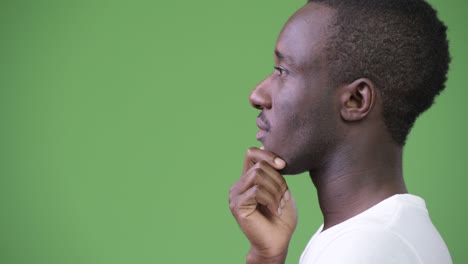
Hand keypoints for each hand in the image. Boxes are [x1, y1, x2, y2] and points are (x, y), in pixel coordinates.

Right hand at [229, 147, 297, 263]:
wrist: (278, 242)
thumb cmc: (282, 218)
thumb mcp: (281, 189)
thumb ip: (273, 172)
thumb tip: (265, 146)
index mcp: (248, 179)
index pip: (251, 153)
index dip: (267, 154)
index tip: (283, 165)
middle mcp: (238, 185)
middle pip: (258, 164)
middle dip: (277, 179)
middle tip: (283, 196)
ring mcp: (235, 195)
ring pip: (257, 175)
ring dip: (275, 190)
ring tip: (279, 205)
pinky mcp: (237, 205)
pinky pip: (256, 191)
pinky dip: (270, 199)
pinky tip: (274, 210)